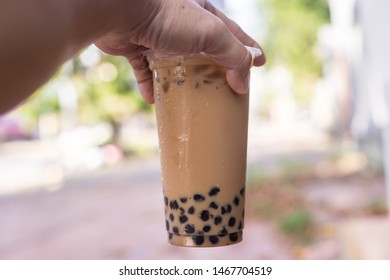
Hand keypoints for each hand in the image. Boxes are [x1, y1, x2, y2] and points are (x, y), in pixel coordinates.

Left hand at [94, 0, 264, 103]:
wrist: (118, 9)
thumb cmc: (167, 15)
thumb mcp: (211, 32)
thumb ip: (233, 54)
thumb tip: (244, 82)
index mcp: (203, 13)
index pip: (233, 33)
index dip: (249, 48)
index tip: (260, 64)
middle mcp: (181, 23)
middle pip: (205, 51)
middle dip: (217, 69)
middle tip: (227, 88)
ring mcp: (157, 36)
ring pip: (175, 63)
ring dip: (184, 80)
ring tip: (194, 98)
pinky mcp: (135, 47)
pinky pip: (145, 71)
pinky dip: (151, 85)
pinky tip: (154, 98)